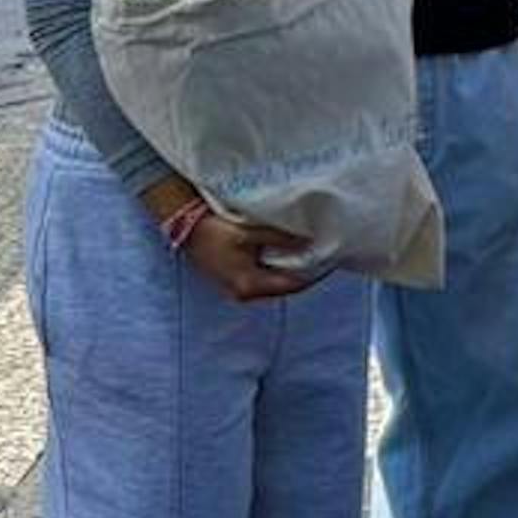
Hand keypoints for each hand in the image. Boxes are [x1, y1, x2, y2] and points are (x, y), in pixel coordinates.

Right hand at [161, 199, 317, 303]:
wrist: (183, 226)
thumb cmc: (213, 230)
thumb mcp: (249, 233)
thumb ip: (280, 238)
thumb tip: (310, 240)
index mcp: (250, 285)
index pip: (294, 283)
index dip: (316, 270)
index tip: (333, 255)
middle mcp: (245, 292)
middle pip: (286, 285)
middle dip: (307, 269)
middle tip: (327, 250)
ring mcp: (239, 287)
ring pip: (276, 280)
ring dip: (292, 266)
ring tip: (312, 248)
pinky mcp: (235, 277)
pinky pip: (265, 274)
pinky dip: (279, 264)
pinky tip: (288, 250)